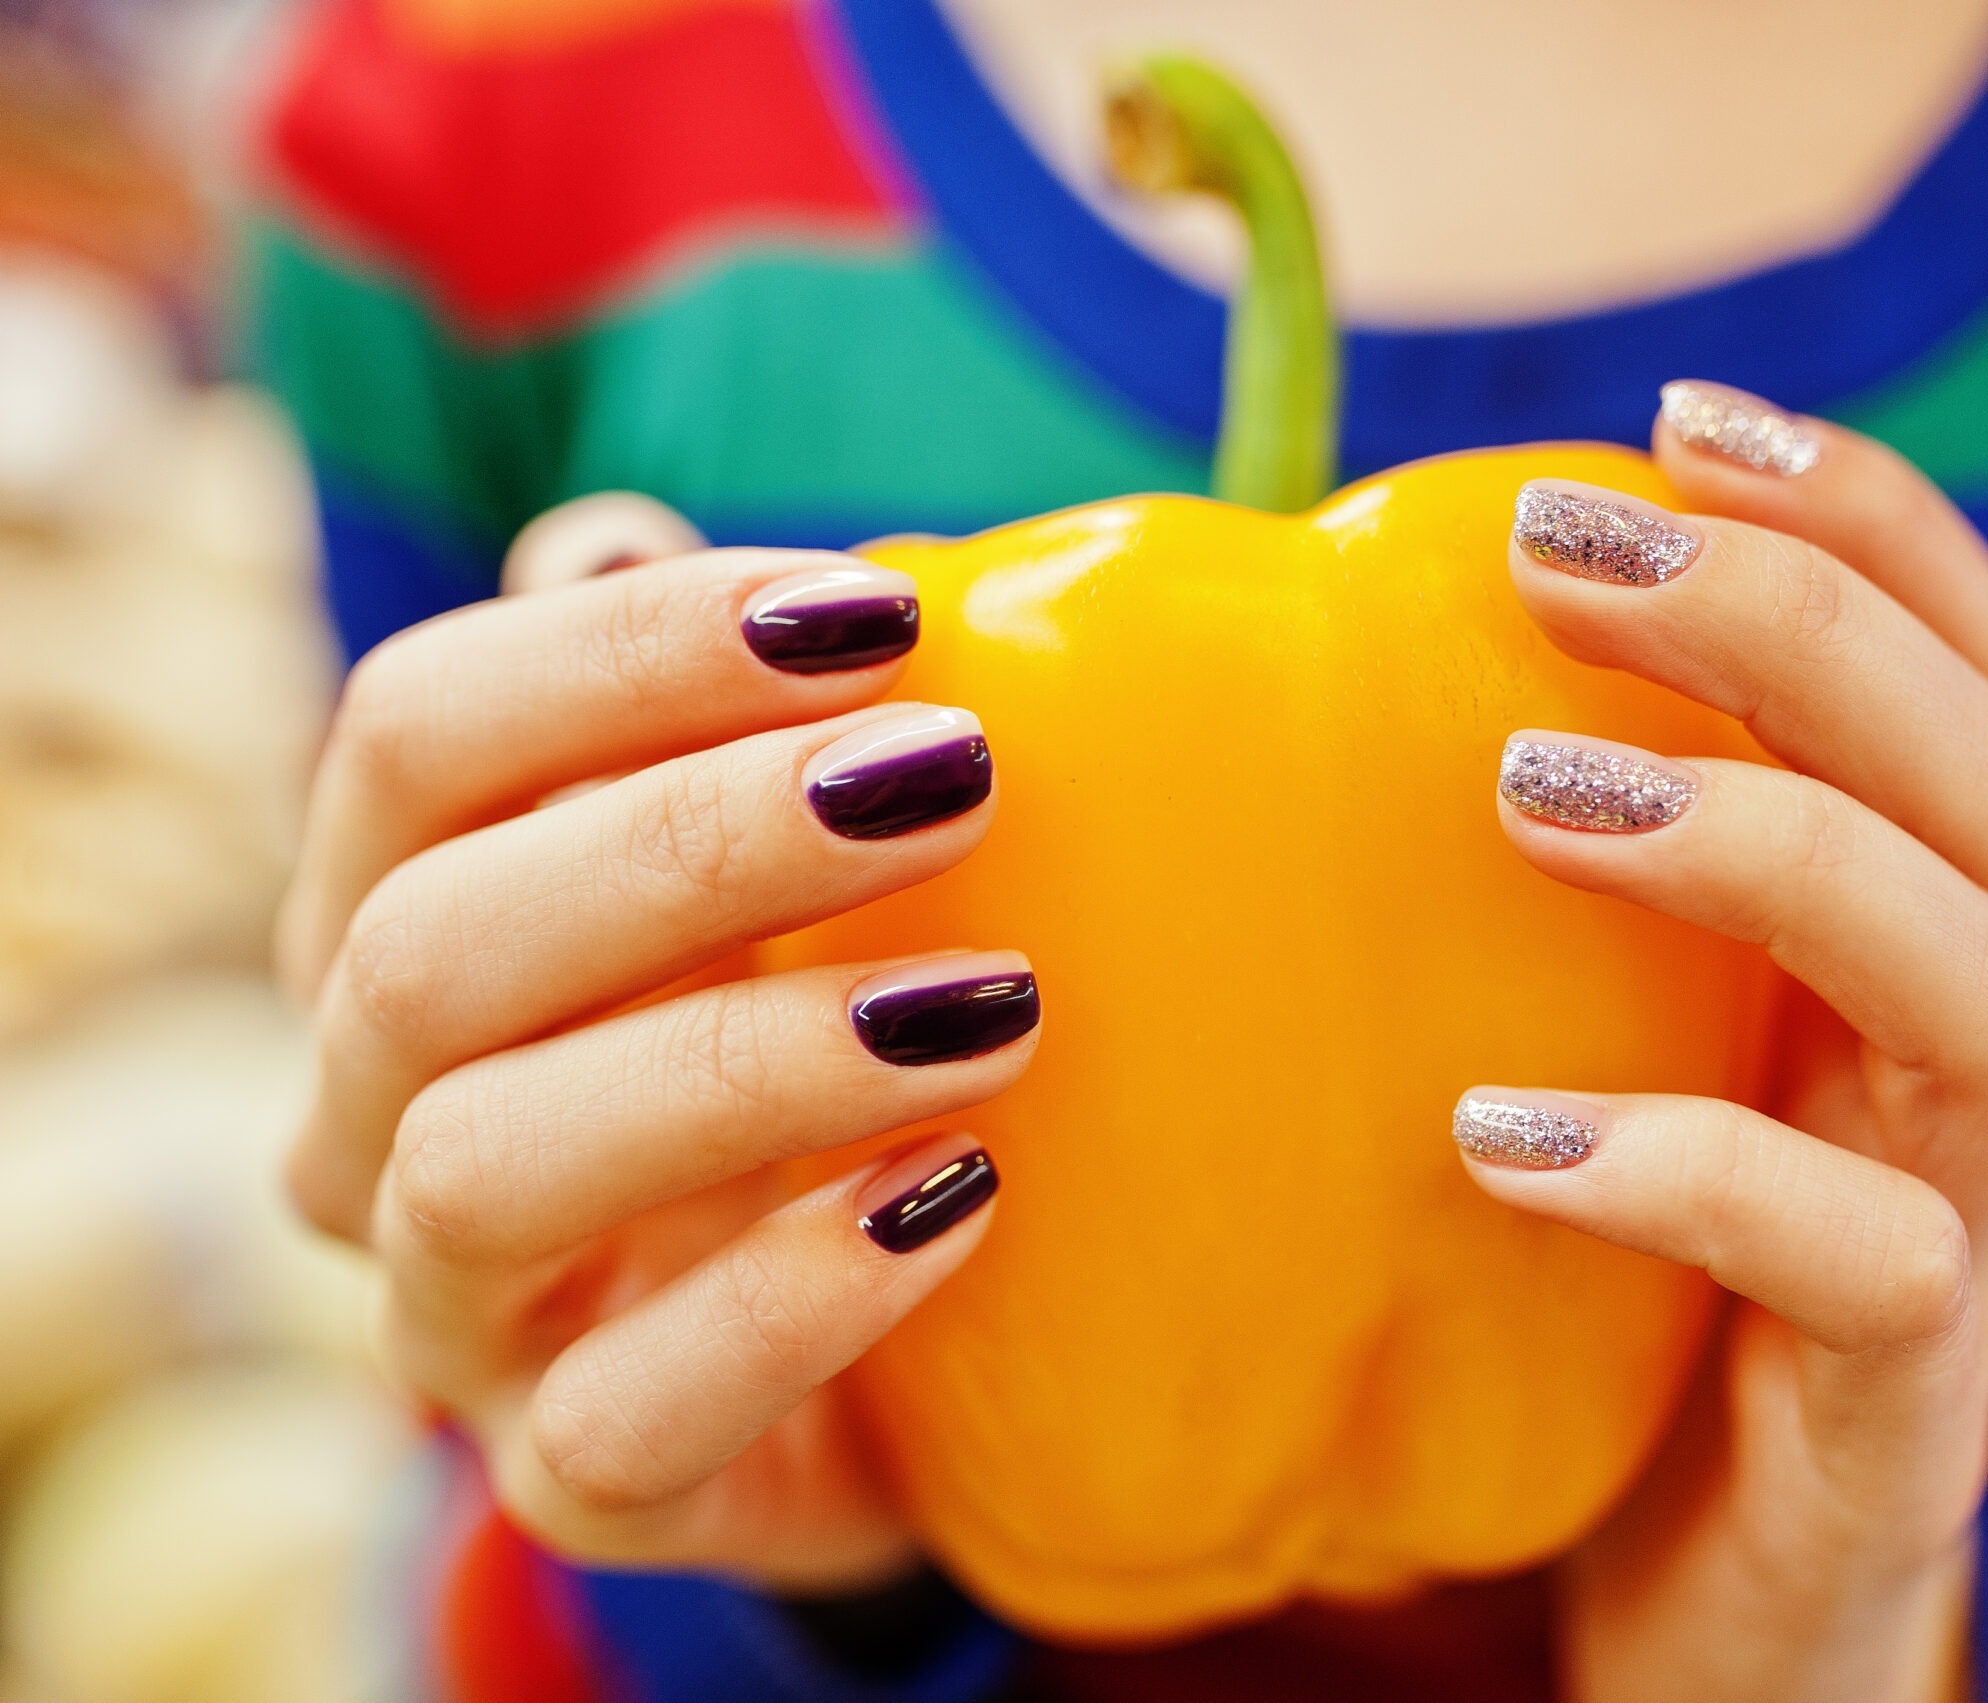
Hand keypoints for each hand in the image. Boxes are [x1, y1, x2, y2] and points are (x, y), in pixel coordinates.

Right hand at [276, 495, 1034, 1585]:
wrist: (901, 1336)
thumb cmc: (816, 1032)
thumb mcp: (772, 867)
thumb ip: (703, 716)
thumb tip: (609, 534)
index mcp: (402, 910)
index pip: (416, 738)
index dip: (624, 652)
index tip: (879, 618)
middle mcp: (380, 1108)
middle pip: (430, 942)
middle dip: (691, 841)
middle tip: (951, 782)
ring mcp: (460, 1310)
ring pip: (485, 1170)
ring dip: (748, 1062)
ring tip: (994, 1009)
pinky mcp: (584, 1471)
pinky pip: (619, 1419)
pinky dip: (788, 1303)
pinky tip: (954, 1203)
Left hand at [1465, 385, 1987, 1700]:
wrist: (1698, 1597)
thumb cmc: (1617, 1279)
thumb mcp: (1607, 1034)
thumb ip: (1548, 874)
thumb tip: (1294, 666)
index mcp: (1925, 932)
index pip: (1987, 673)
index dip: (1875, 522)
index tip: (1682, 423)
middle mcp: (1980, 1051)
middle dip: (1805, 628)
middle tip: (1570, 550)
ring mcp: (1969, 1227)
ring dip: (1774, 846)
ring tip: (1530, 787)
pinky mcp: (1903, 1401)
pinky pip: (1868, 1263)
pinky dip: (1692, 1170)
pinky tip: (1499, 1132)